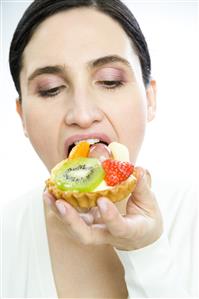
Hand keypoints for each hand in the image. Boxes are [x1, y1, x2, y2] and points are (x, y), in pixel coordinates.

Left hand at [43, 167, 162, 249]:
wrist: (140, 239)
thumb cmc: (146, 221)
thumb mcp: (150, 205)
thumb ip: (143, 188)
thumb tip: (138, 169)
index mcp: (128, 231)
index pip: (118, 228)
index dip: (109, 216)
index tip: (102, 200)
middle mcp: (107, 235)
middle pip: (85, 235)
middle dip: (71, 221)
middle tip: (59, 203)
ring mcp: (96, 230)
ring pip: (74, 228)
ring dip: (59, 212)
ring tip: (47, 193)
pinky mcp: (89, 224)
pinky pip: (72, 217)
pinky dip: (60, 205)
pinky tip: (52, 191)